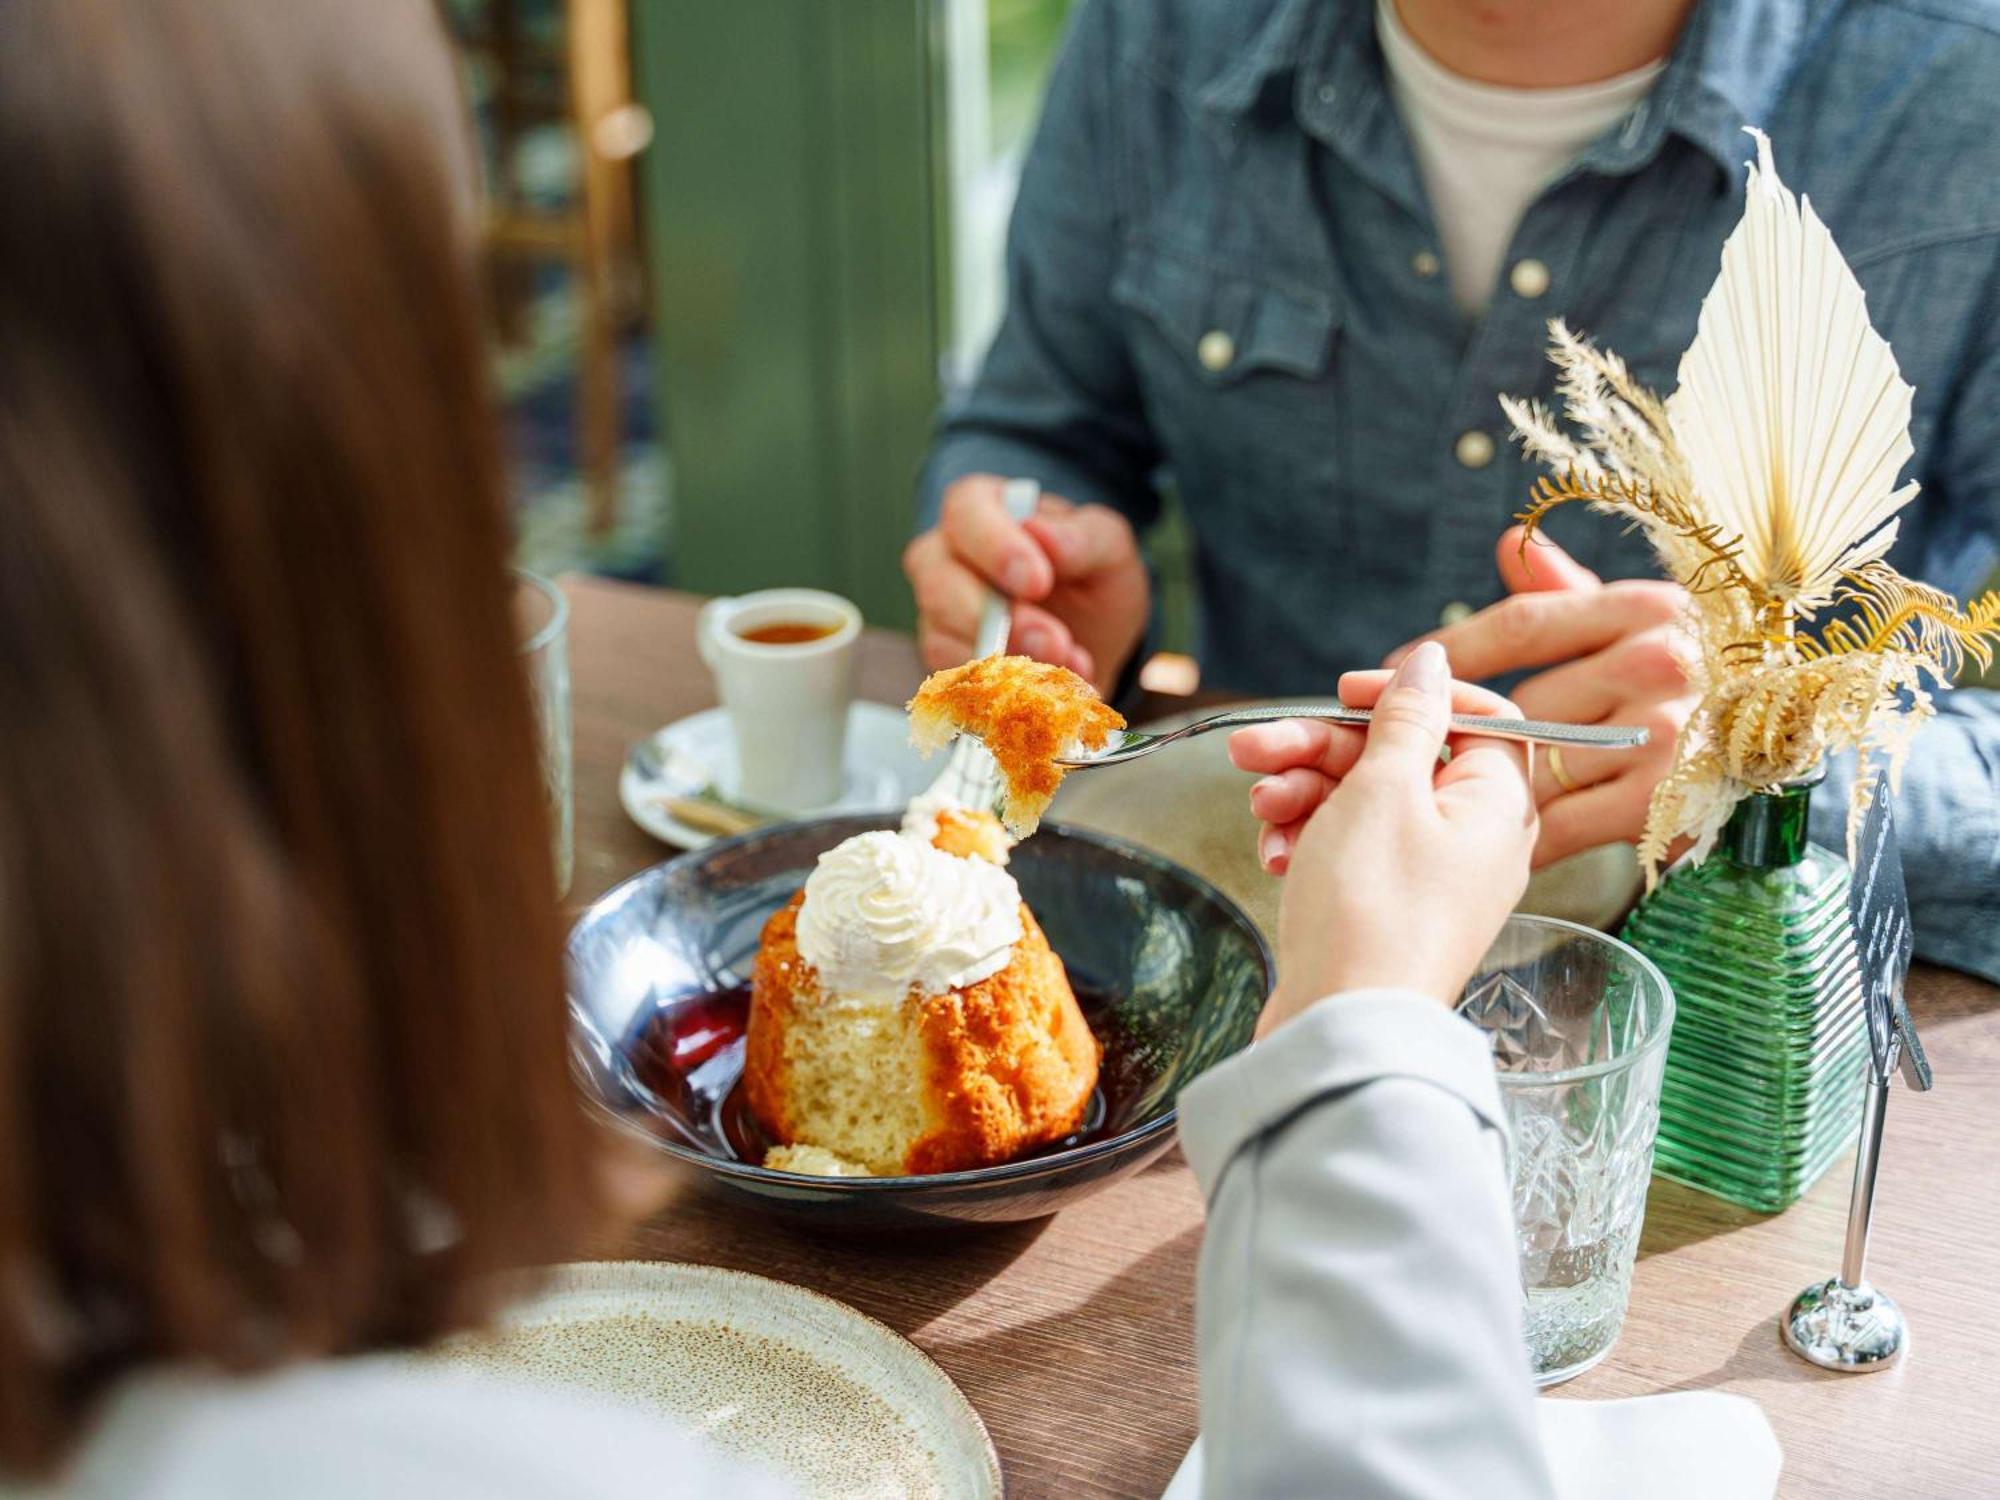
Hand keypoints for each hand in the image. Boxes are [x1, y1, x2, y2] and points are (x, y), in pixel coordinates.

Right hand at [902, 474, 1148, 695]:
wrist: (1095, 636)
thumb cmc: (1090, 576)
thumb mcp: (1108, 549)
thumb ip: (1080, 538)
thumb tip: (1039, 532)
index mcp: (983, 508)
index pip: (966, 513)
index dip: (995, 547)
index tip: (1037, 582)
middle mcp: (947, 557)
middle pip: (939, 581)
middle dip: (998, 620)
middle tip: (1053, 642)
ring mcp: (940, 613)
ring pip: (941, 636)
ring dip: (1005, 662)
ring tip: (1066, 665)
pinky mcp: (946, 661)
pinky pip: (956, 681)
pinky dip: (1004, 689)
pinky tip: (1049, 686)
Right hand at [1228, 642, 1537, 1028]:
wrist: (1342, 1030)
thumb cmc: (1371, 909)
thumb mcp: (1382, 790)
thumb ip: (1406, 719)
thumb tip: (1431, 662)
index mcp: (1497, 803)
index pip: (1476, 716)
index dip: (1408, 696)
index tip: (1347, 692)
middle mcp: (1474, 838)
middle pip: (1401, 758)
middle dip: (1321, 747)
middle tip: (1255, 746)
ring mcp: (1430, 877)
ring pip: (1364, 802)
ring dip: (1302, 792)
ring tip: (1259, 807)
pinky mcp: (1387, 908)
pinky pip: (1349, 850)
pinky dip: (1308, 841)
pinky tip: (1274, 855)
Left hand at [1386, 527, 1693, 867]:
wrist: (1796, 744)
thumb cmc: (1702, 674)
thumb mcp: (1647, 619)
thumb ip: (1572, 590)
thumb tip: (1507, 544)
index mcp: (1642, 608)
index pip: (1522, 624)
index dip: (1447, 651)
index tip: (1382, 672)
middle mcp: (1655, 664)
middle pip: (1518, 704)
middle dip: (1452, 733)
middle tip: (1397, 754)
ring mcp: (1662, 734)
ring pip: (1533, 766)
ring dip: (1477, 791)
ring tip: (1428, 804)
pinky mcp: (1663, 801)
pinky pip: (1562, 823)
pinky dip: (1522, 838)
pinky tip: (1490, 845)